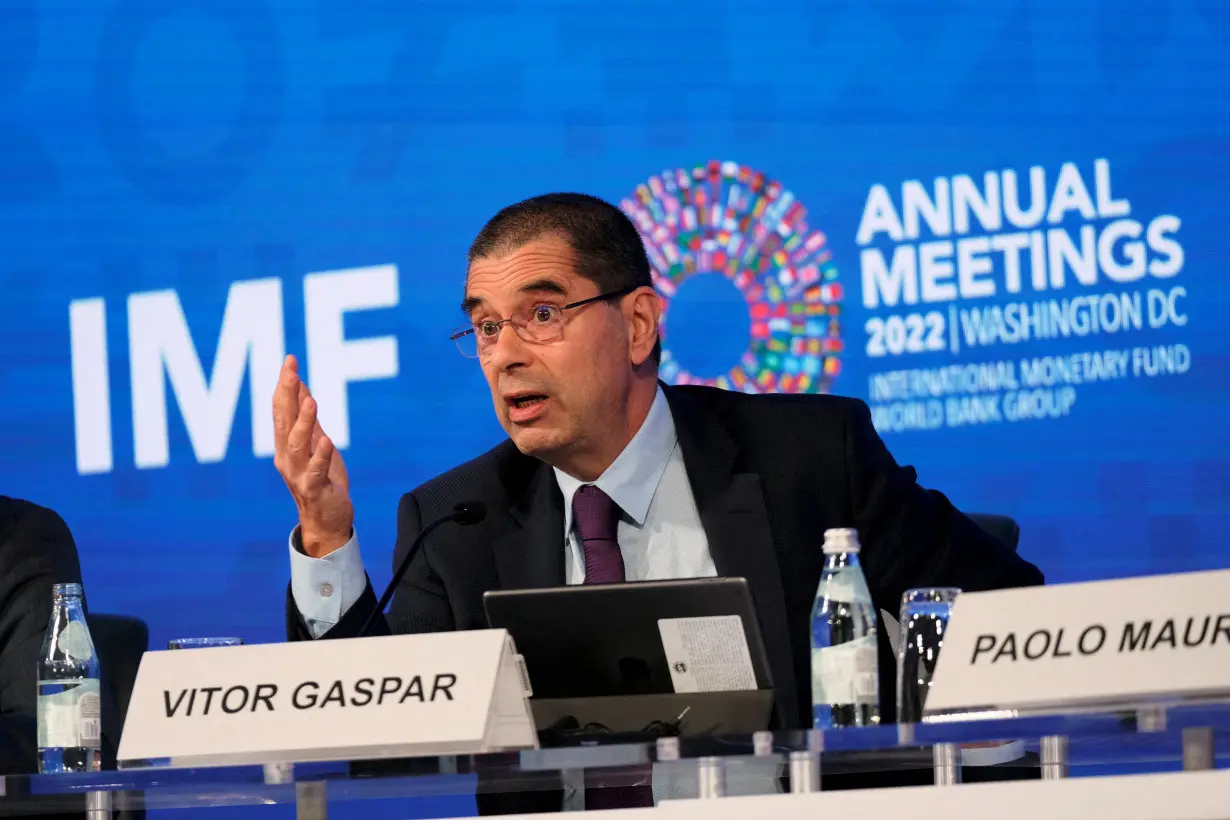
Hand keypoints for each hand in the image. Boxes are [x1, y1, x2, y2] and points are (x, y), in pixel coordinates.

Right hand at [272, 355, 353, 556]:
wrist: (326, 520)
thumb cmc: (322, 479)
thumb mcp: (315, 442)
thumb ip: (307, 417)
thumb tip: (301, 386)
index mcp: (286, 443)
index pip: (282, 409)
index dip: (285, 384)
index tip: (290, 360)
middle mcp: (286, 456)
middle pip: (284, 421)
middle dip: (287, 394)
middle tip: (291, 371)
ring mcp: (297, 473)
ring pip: (296, 444)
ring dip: (303, 422)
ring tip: (311, 401)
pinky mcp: (314, 488)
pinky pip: (315, 471)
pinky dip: (320, 455)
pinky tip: (326, 440)